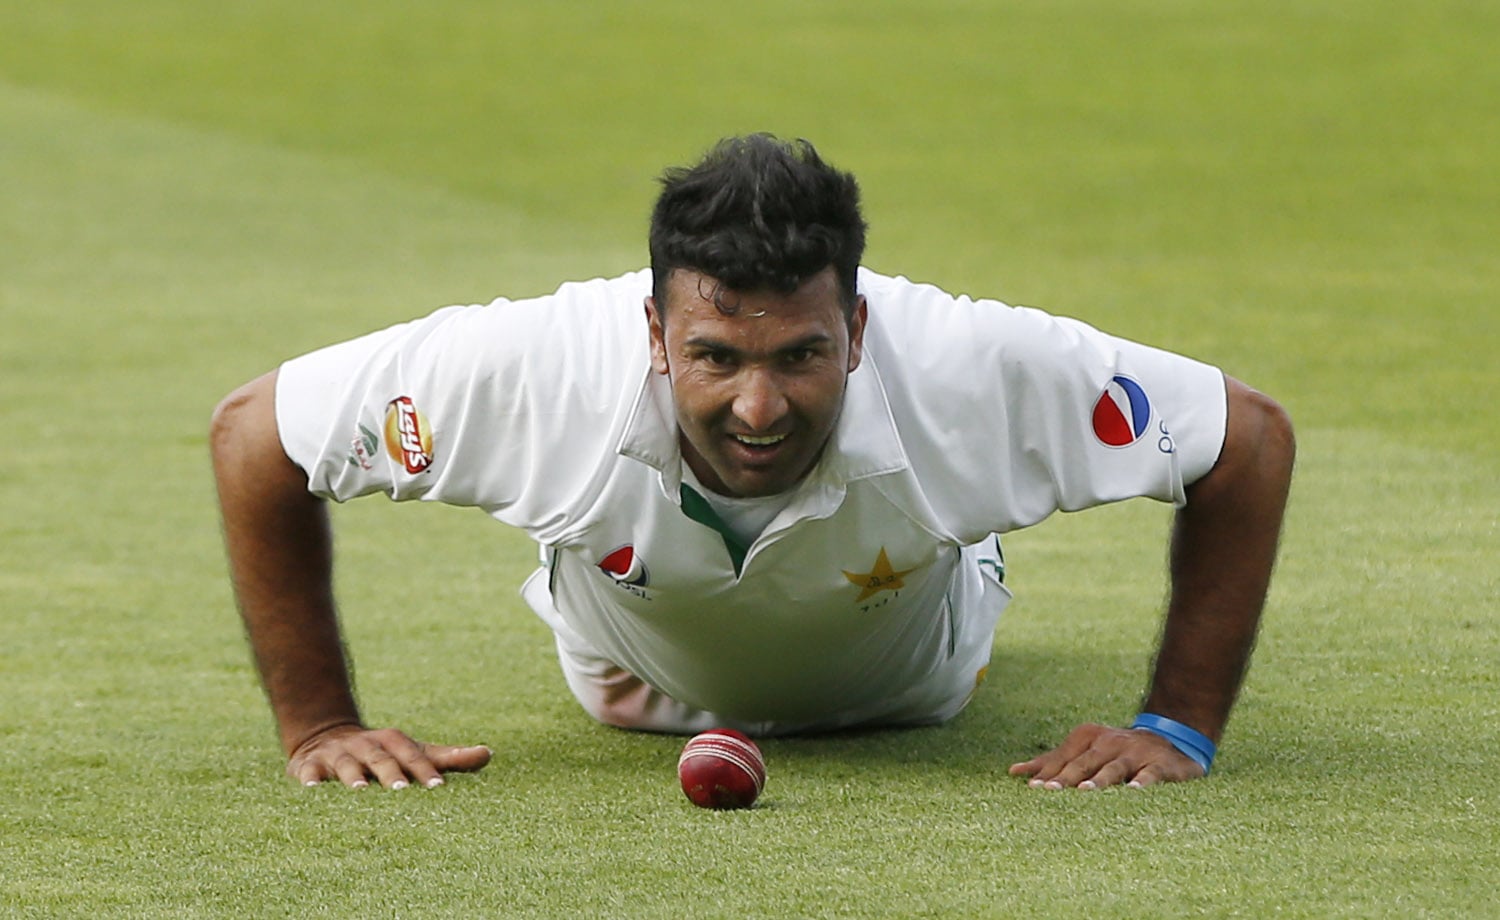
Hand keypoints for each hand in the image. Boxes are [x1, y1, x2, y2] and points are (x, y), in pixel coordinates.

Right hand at [287, 724, 492, 788]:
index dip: (425, 769)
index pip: (413, 755)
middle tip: (402, 791)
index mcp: (393, 742)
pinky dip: (308, 779)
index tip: (439, 788)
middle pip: (381, 758)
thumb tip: (488, 754)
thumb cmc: (383, 754)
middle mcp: (366, 745)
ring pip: (344, 764)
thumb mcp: (414, 751)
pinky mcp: (308, 765)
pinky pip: (307, 772)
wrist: (327, 736)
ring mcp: (336, 754)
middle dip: (391, 773)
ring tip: (358, 791)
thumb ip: (448, 757)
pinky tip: (311, 790)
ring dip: (351, 775)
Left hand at [1008, 722, 1205, 789]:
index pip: (1063, 757)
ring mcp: (1134, 752)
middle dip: (1066, 777)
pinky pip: (1149, 774)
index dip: (1047, 773)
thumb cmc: (1117, 751)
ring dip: (1099, 780)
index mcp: (1088, 737)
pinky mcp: (1159, 764)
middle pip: (1084, 762)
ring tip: (1085, 791)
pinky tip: (1134, 792)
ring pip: (1113, 768)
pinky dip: (1142, 782)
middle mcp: (1109, 742)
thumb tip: (1013, 772)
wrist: (1171, 737)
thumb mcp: (1085, 750)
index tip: (1031, 789)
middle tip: (1049, 792)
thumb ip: (1052, 762)